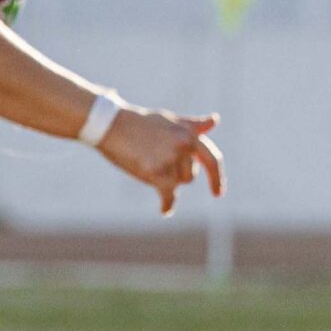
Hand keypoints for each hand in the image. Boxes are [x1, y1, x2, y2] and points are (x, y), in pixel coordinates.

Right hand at [99, 108, 225, 214]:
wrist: (112, 124)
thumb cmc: (141, 123)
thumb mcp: (171, 120)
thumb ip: (193, 125)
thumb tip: (215, 120)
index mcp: (190, 134)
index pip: (211, 159)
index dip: (217, 178)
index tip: (218, 194)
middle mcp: (184, 146)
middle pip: (190, 176)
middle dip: (176, 175)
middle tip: (155, 161)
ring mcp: (170, 158)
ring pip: (177, 183)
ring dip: (166, 181)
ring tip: (147, 164)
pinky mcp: (156, 171)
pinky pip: (168, 194)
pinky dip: (167, 204)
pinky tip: (165, 211)